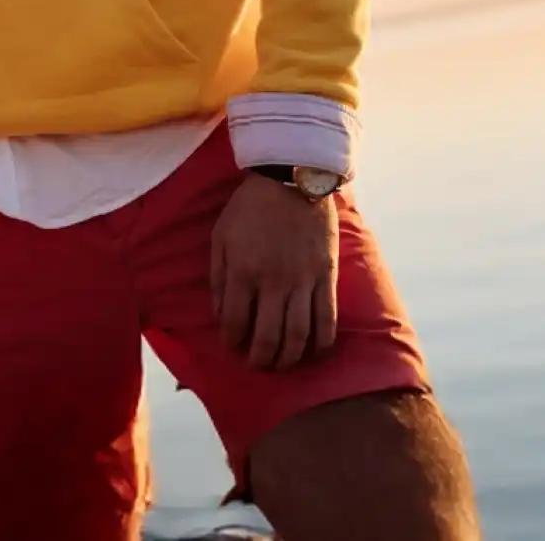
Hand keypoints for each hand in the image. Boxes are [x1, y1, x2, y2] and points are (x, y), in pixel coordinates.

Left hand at [211, 175, 339, 370]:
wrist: (292, 179)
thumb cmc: (250, 208)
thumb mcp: (221, 237)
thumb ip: (218, 278)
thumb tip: (220, 316)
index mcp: (243, 271)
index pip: (235, 323)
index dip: (232, 342)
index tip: (231, 348)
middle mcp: (273, 282)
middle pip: (267, 337)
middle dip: (260, 359)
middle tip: (256, 364)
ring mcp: (303, 281)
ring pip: (298, 336)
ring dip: (289, 358)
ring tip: (282, 363)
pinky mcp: (326, 276)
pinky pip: (326, 320)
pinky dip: (320, 342)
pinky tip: (313, 351)